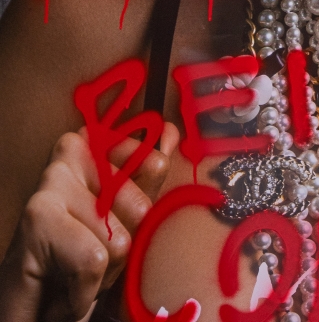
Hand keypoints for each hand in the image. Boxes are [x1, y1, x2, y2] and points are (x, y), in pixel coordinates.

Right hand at [0, 122, 178, 321]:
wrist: (29, 309)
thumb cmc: (74, 260)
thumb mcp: (121, 219)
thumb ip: (146, 176)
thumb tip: (170, 133)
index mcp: (92, 152)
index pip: (153, 161)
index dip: (147, 207)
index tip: (120, 223)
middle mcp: (67, 160)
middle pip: (142, 209)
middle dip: (125, 247)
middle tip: (92, 257)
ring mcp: (49, 187)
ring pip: (119, 239)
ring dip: (104, 273)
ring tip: (75, 272)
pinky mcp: (37, 218)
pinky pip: (94, 259)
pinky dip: (85, 289)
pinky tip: (66, 289)